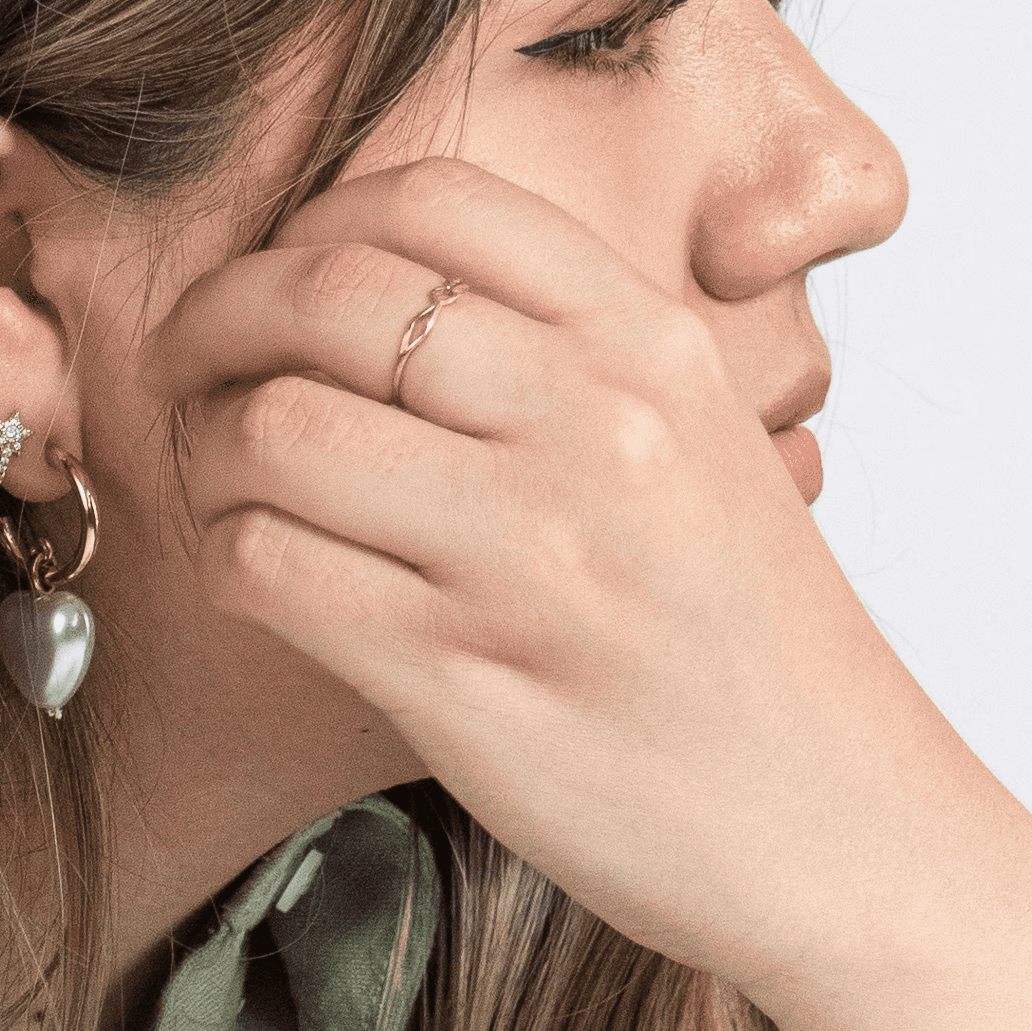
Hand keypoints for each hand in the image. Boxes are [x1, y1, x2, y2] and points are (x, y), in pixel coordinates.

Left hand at [156, 151, 1031, 1030]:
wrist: (846, 832)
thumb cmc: (753, 644)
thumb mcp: (704, 443)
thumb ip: (570, 353)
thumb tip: (375, 283)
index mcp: (651, 347)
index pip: (429, 198)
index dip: (309, 223)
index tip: (274, 278)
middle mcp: (592, 427)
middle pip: (322, 294)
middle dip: (213, 317)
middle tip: (185, 363)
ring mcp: (524, 555)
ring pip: (270, 427)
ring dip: (204, 448)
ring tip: (219, 481)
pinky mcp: (460, 677)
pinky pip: (268, 564)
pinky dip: (223, 554)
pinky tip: (250, 568)